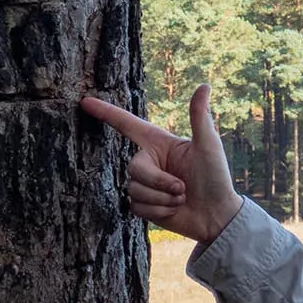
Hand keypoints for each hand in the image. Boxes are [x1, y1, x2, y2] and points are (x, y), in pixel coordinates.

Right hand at [80, 84, 242, 243]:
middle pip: (134, 168)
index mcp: (160, 143)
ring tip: (181, 198)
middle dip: (158, 182)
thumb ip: (199, 117)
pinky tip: (173, 210)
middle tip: (182, 188)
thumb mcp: (209, 146)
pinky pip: (137, 207)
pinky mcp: (143, 205)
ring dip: (161, 198)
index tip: (85, 102)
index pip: (127, 125)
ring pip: (134, 190)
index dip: (106, 113)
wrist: (217, 216)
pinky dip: (158, 211)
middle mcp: (149, 161)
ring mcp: (145, 184)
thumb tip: (204, 86)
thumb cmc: (216, 177)